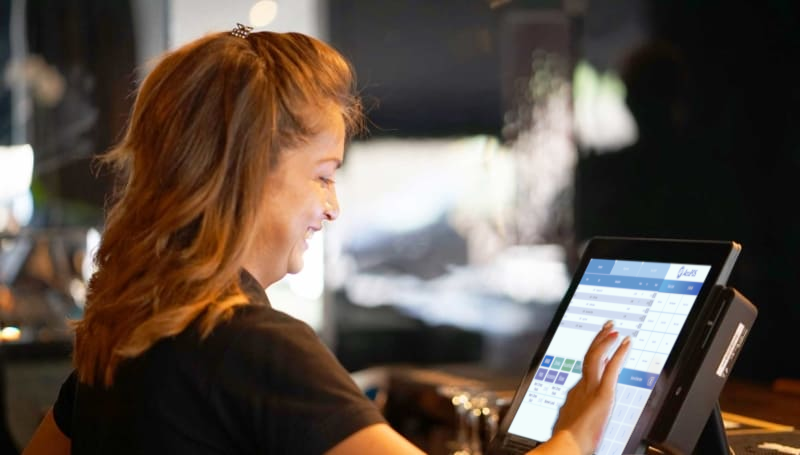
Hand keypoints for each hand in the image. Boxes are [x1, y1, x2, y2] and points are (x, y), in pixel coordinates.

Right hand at [552, 321, 629, 453]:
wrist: (565, 447)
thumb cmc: (567, 444)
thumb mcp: (568, 426)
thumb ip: (571, 417)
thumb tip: (568, 420)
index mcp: (574, 395)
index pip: (586, 371)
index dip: (594, 356)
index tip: (600, 347)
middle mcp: (580, 387)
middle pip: (588, 357)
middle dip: (598, 341)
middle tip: (606, 328)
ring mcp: (590, 389)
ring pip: (596, 357)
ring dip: (605, 341)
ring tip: (613, 329)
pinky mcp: (602, 395)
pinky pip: (612, 368)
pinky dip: (619, 354)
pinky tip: (625, 343)